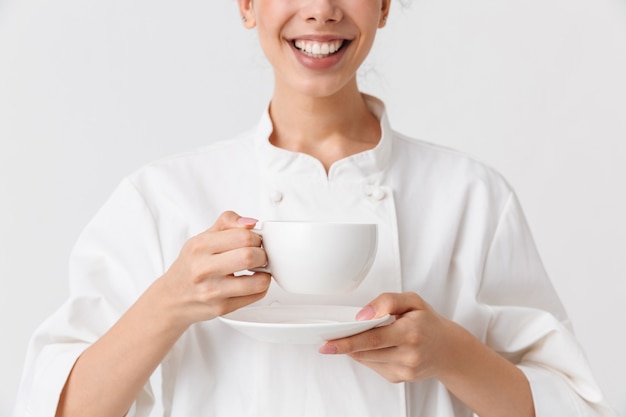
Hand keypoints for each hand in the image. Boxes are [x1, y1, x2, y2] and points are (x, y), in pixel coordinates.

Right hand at [156, 211, 269, 326]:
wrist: (172, 298)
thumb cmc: (190, 266)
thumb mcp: (201, 238)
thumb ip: (226, 223)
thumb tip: (251, 222)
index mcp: (200, 246)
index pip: (242, 236)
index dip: (256, 237)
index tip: (255, 241)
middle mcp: (203, 269)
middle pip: (250, 257)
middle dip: (262, 255)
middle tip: (259, 255)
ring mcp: (212, 291)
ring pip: (256, 281)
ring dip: (265, 274)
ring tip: (258, 270)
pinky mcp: (221, 308)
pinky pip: (255, 296)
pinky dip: (260, 288)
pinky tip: (252, 283)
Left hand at [319, 292, 454, 382]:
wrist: (447, 350)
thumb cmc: (428, 322)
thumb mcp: (412, 300)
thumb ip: (387, 301)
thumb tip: (364, 314)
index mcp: (410, 332)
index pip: (372, 339)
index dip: (347, 342)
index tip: (327, 344)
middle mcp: (408, 355)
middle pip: (366, 350)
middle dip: (346, 344)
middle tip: (330, 339)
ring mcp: (404, 370)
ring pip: (366, 359)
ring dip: (356, 348)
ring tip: (357, 336)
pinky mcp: (399, 378)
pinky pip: (373, 365)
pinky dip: (367, 355)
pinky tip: (376, 346)